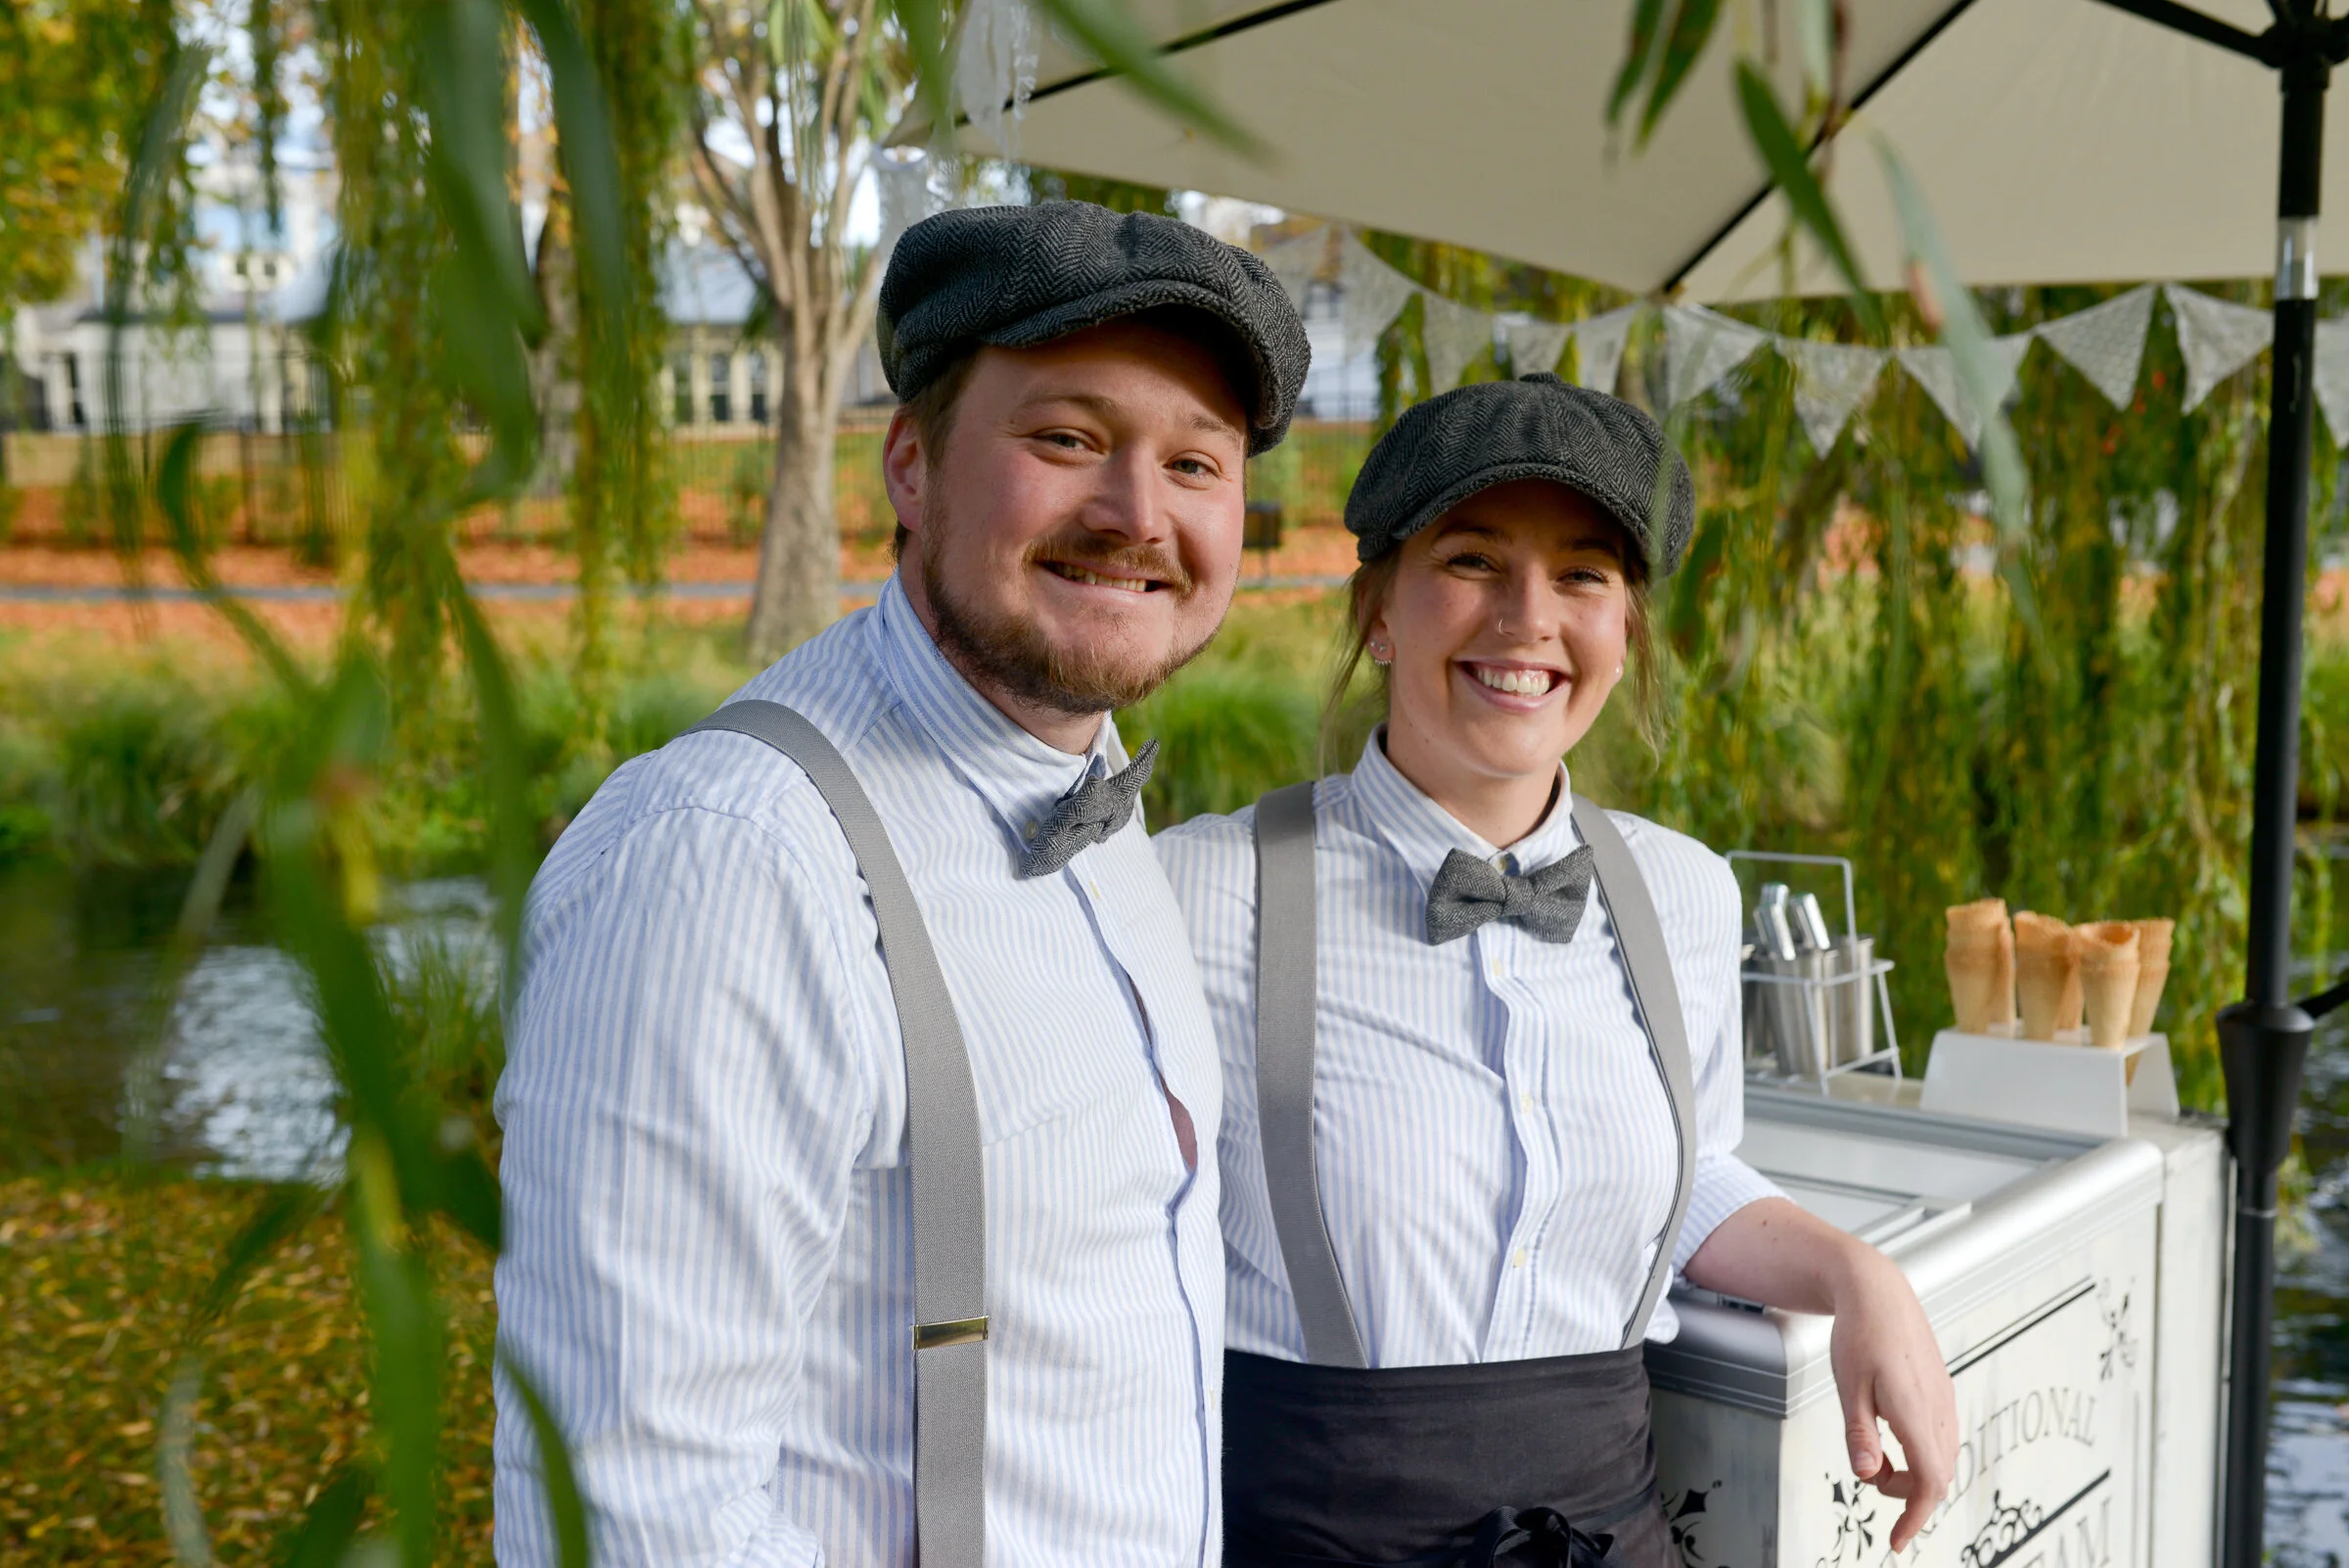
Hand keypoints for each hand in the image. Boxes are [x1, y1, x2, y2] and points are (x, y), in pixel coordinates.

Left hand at [1828, 1247, 1955, 1551]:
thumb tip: (1866, 1475)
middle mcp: (1939, 1409)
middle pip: (1937, 1476)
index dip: (1915, 1517)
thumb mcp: (1848, 1386)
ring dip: (1912, 1472)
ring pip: (1941, 1459)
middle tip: (1870, 1475)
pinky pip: (1940, 1439)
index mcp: (1915, 1411)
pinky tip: (1891, 1438)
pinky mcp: (1941, 1393)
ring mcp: (1944, 1401)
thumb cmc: (1860, 1334)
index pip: (1929, 1481)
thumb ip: (1859, 1434)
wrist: (1879, 1291)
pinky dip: (1919, 1453)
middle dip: (1905, 1493)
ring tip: (1875, 1454)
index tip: (1897, 1541)